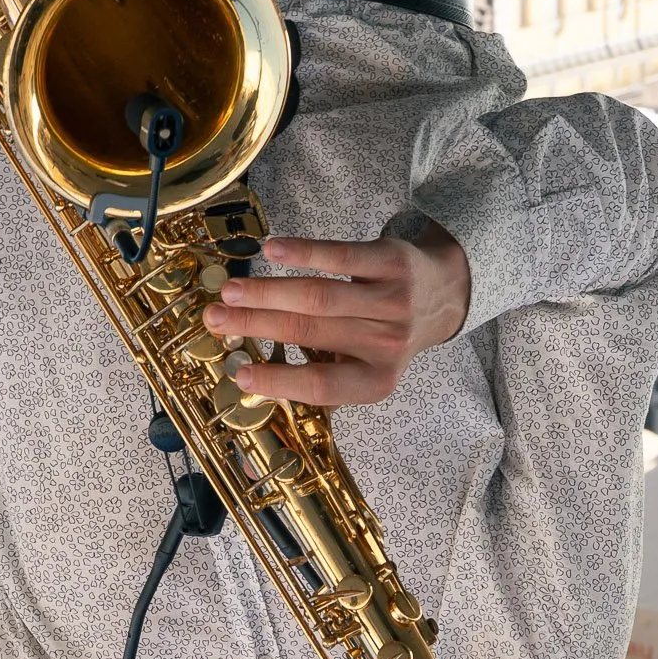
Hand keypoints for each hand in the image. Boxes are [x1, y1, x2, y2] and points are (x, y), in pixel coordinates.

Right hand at [201, 226, 470, 406]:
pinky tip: (272, 250)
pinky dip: (304, 252)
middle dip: (255, 325)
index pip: (320, 385)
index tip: (238, 375)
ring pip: (319, 296)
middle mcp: (385, 344)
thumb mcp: (365, 373)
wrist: (444, 296)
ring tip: (230, 291)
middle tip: (214, 319)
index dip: (278, 382)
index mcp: (374, 381)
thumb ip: (322, 385)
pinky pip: (341, 256)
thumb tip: (258, 408)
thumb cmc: (385, 339)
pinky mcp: (390, 263)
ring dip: (268, 292)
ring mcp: (391, 302)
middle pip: (309, 333)